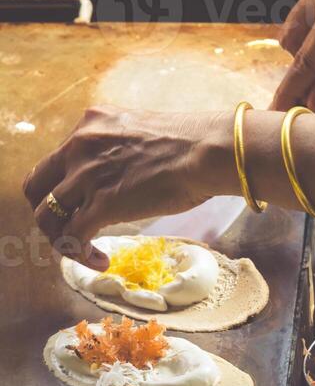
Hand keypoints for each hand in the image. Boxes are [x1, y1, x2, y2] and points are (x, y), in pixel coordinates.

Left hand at [23, 106, 229, 267]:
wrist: (207, 150)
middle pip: (36, 187)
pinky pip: (71, 237)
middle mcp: (79, 146)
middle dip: (48, 213)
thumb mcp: (142, 131)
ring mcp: (87, 176)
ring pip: (47, 217)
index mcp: (91, 123)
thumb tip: (128, 170)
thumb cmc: (194, 144)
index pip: (57, 160)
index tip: (80, 204)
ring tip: (85, 251)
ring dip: (62, 240)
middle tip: (69, 229)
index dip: (62, 188)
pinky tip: (101, 261)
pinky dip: (79, 254)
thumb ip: (123, 146)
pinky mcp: (101, 204)